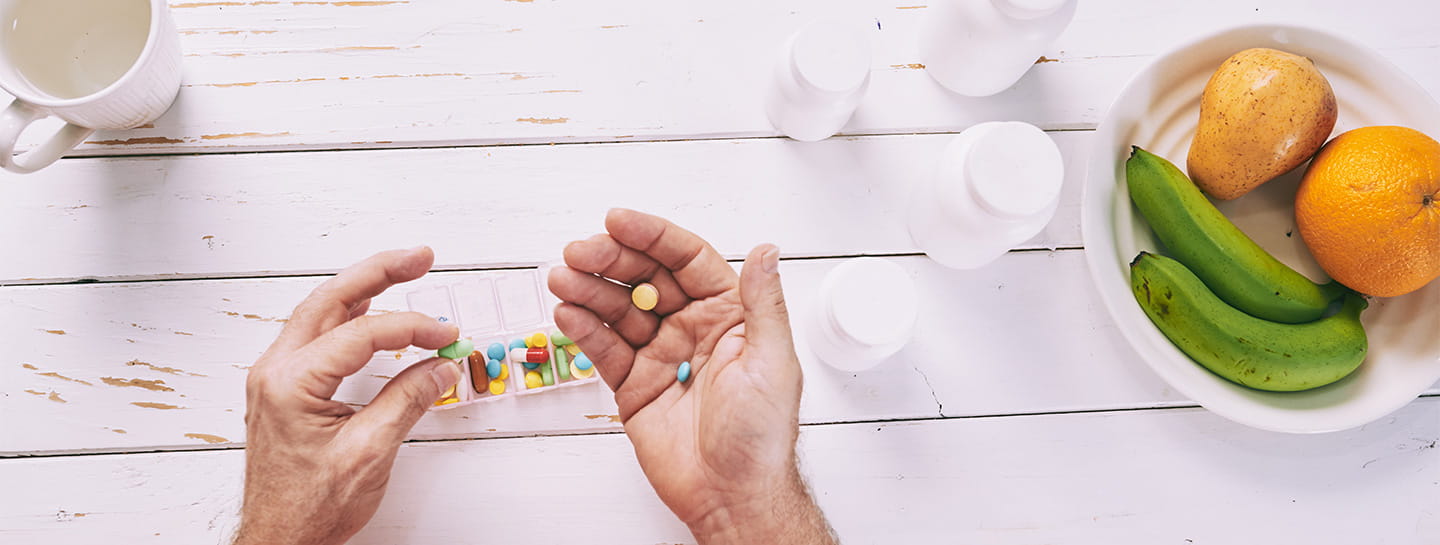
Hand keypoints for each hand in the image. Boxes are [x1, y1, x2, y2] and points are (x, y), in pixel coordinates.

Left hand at [234, 247, 461, 544]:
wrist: (279, 540)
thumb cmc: (307, 508)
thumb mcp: (369, 454)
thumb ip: (407, 401)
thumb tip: (441, 366)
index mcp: (290, 383)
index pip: (361, 334)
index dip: (412, 327)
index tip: (447, 335)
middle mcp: (275, 371)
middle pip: (331, 300)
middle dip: (379, 273)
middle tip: (420, 257)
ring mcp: (276, 377)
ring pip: (321, 312)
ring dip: (363, 288)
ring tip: (402, 269)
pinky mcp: (285, 387)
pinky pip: (317, 334)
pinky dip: (349, 316)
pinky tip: (369, 307)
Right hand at [548, 209, 835, 544]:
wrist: (731, 495)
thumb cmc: (761, 434)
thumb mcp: (771, 360)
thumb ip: (762, 302)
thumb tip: (766, 248)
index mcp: (728, 314)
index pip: (686, 260)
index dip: (652, 237)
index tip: (618, 221)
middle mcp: (691, 327)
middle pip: (646, 278)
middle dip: (611, 260)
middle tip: (579, 251)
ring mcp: (659, 353)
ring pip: (618, 309)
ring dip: (589, 289)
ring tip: (562, 277)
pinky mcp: (633, 383)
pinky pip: (604, 348)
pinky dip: (583, 328)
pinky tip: (566, 311)